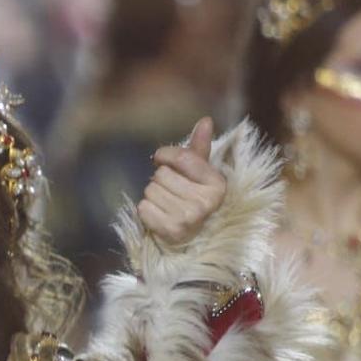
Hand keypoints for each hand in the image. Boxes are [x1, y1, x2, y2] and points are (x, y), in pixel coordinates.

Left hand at [138, 118, 226, 248]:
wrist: (189, 240)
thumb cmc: (192, 200)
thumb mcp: (200, 174)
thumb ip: (200, 148)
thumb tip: (206, 120)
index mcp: (217, 185)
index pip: (183, 157)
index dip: (166, 155)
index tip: (162, 160)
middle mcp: (206, 202)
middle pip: (162, 175)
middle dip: (160, 181)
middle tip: (170, 192)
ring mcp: (189, 218)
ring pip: (151, 190)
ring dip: (153, 196)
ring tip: (165, 205)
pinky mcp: (170, 231)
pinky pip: (143, 207)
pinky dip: (146, 211)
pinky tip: (158, 216)